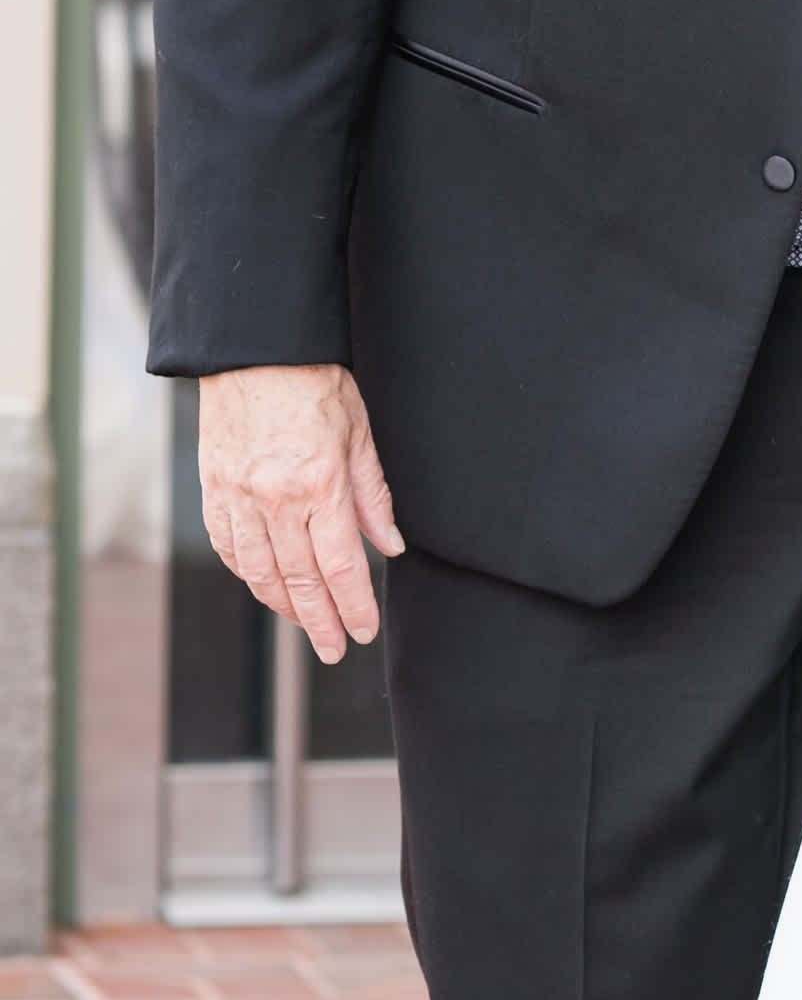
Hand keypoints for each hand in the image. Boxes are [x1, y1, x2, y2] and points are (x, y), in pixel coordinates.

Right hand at [197, 364, 403, 662]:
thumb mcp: (360, 432)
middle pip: (298, 580)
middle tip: (334, 650)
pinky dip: (248, 573)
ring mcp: (237, 496)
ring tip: (305, 624)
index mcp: (319, 483)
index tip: (363, 633)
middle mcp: (274, 497)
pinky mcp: (213, 489)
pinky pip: (229, 547)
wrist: (252, 349)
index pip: (340, 565)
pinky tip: (266, 585)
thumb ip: (373, 494)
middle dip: (319, 622)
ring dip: (283, 606)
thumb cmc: (314, 383)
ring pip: (259, 571)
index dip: (353, 607)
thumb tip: (390, 547)